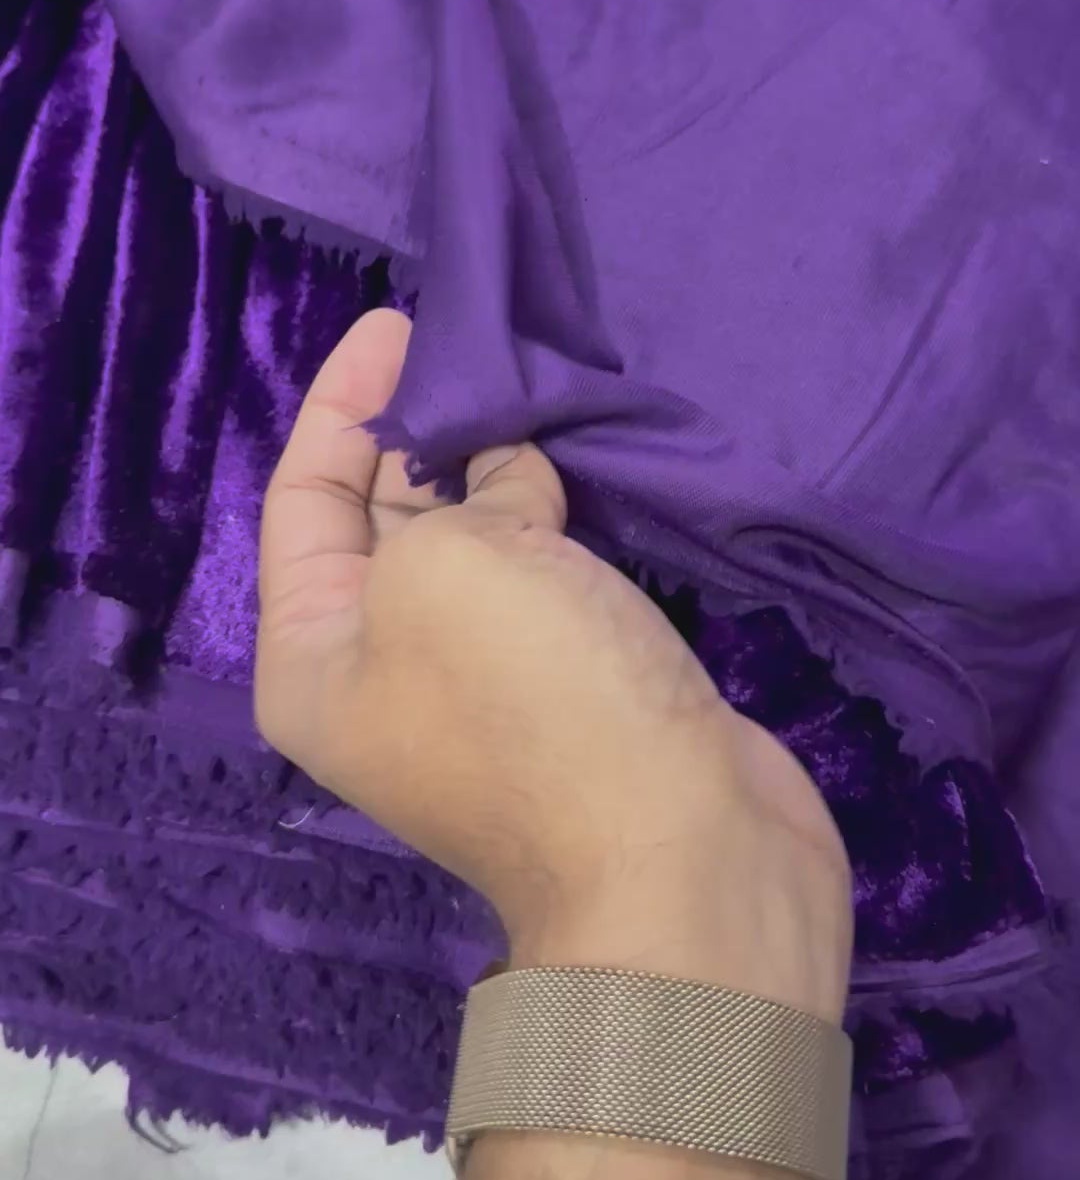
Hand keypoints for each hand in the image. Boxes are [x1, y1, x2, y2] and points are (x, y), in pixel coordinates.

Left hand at [256, 310, 851, 1021]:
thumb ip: (459, 490)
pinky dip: (561, 510)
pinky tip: (586, 447)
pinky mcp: (578, 681)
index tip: (399, 322)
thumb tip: (512, 480)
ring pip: (478, 541)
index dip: (343, 402)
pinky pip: (549, 572)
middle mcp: (388, 669)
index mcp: (316, 656)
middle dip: (423, 424)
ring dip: (500, 460)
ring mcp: (488, 680)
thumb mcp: (449, 566)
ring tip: (533, 370)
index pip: (301, 499)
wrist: (688, 858)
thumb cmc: (534, 704)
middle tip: (475, 334)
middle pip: (385, 518)